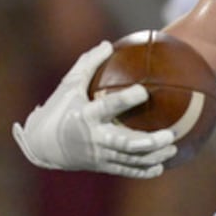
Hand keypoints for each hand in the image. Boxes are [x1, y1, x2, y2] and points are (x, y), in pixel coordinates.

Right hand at [12, 41, 177, 178]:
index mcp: (85, 115)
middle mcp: (93, 137)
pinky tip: (161, 167)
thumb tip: (108, 44)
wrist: (42, 145)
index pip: (108, 107)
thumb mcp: (69, 85)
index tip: (144, 91)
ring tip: (173, 147)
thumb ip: (88, 64)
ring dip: (153, 156)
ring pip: (130, 159)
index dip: (126, 100)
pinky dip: (144, 170)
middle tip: (171, 134)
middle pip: (126, 143)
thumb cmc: (59, 109)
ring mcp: (98, 155)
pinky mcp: (101, 166)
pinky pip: (126, 170)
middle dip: (150, 141)